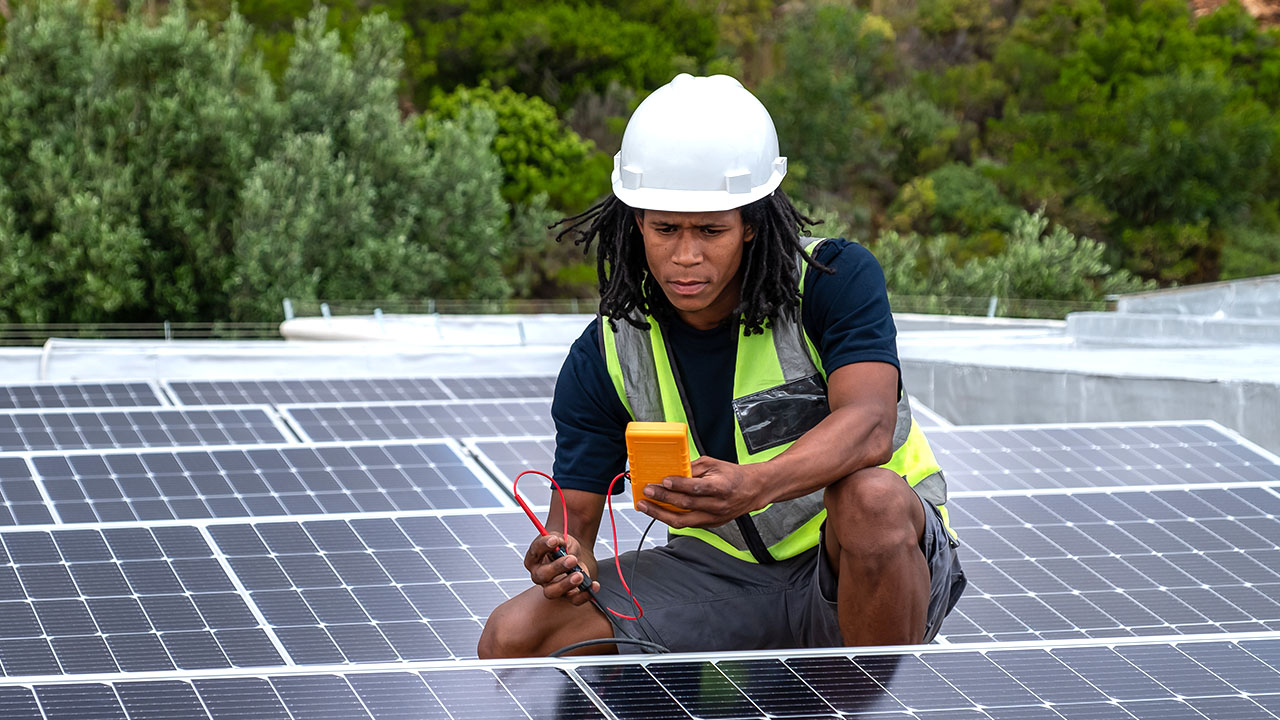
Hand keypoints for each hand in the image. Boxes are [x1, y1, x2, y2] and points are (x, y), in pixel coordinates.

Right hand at [523, 532, 599, 605]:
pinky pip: (574, 599)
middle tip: (572, 559)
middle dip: (557, 567)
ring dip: (566, 584)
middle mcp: (539, 575)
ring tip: (579, 575)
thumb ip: (559, 539)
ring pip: (553, 592)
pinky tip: (593, 585)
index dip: (544, 545)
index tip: (554, 540)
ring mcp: (551, 587)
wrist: (574, 556)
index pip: (535, 551)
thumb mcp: (561, 538)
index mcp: (534, 558)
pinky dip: (584, 595)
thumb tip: (560, 543)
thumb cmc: (564, 548)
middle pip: (542, 575)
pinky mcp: (567, 595)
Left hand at [636, 456, 767, 528]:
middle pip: (685, 505)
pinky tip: (658, 511)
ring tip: (645, 506)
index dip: (678, 485)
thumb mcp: (714, 464)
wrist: (752, 491)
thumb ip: (692, 468)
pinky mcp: (710, 524)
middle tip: (647, 491)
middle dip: (662, 498)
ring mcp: (713, 518)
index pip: (696, 488)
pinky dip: (670, 518)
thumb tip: (672, 470)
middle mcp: (717, 505)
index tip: (664, 481)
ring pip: (683, 520)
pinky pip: (686, 524)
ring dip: (660, 513)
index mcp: (720, 487)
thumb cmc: (733, 476)